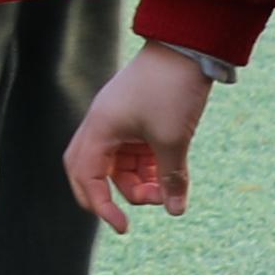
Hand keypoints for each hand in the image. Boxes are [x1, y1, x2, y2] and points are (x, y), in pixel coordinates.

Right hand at [69, 45, 214, 227]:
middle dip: (109, 197)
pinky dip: (149, 169)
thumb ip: (171, 179)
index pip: (86, 177)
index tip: (123, 227)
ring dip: (138, 184)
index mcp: (100, 129)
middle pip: (90, 173)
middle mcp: (102, 126)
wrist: (188, 47)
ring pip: (118, 167)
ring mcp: (119, 122)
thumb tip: (175, 210)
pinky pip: (135, 154)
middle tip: (127, 218)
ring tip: (166, 192)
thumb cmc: (172, 90)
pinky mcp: (137, 119)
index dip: (101, 206)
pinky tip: (170, 179)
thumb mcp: (173, 140)